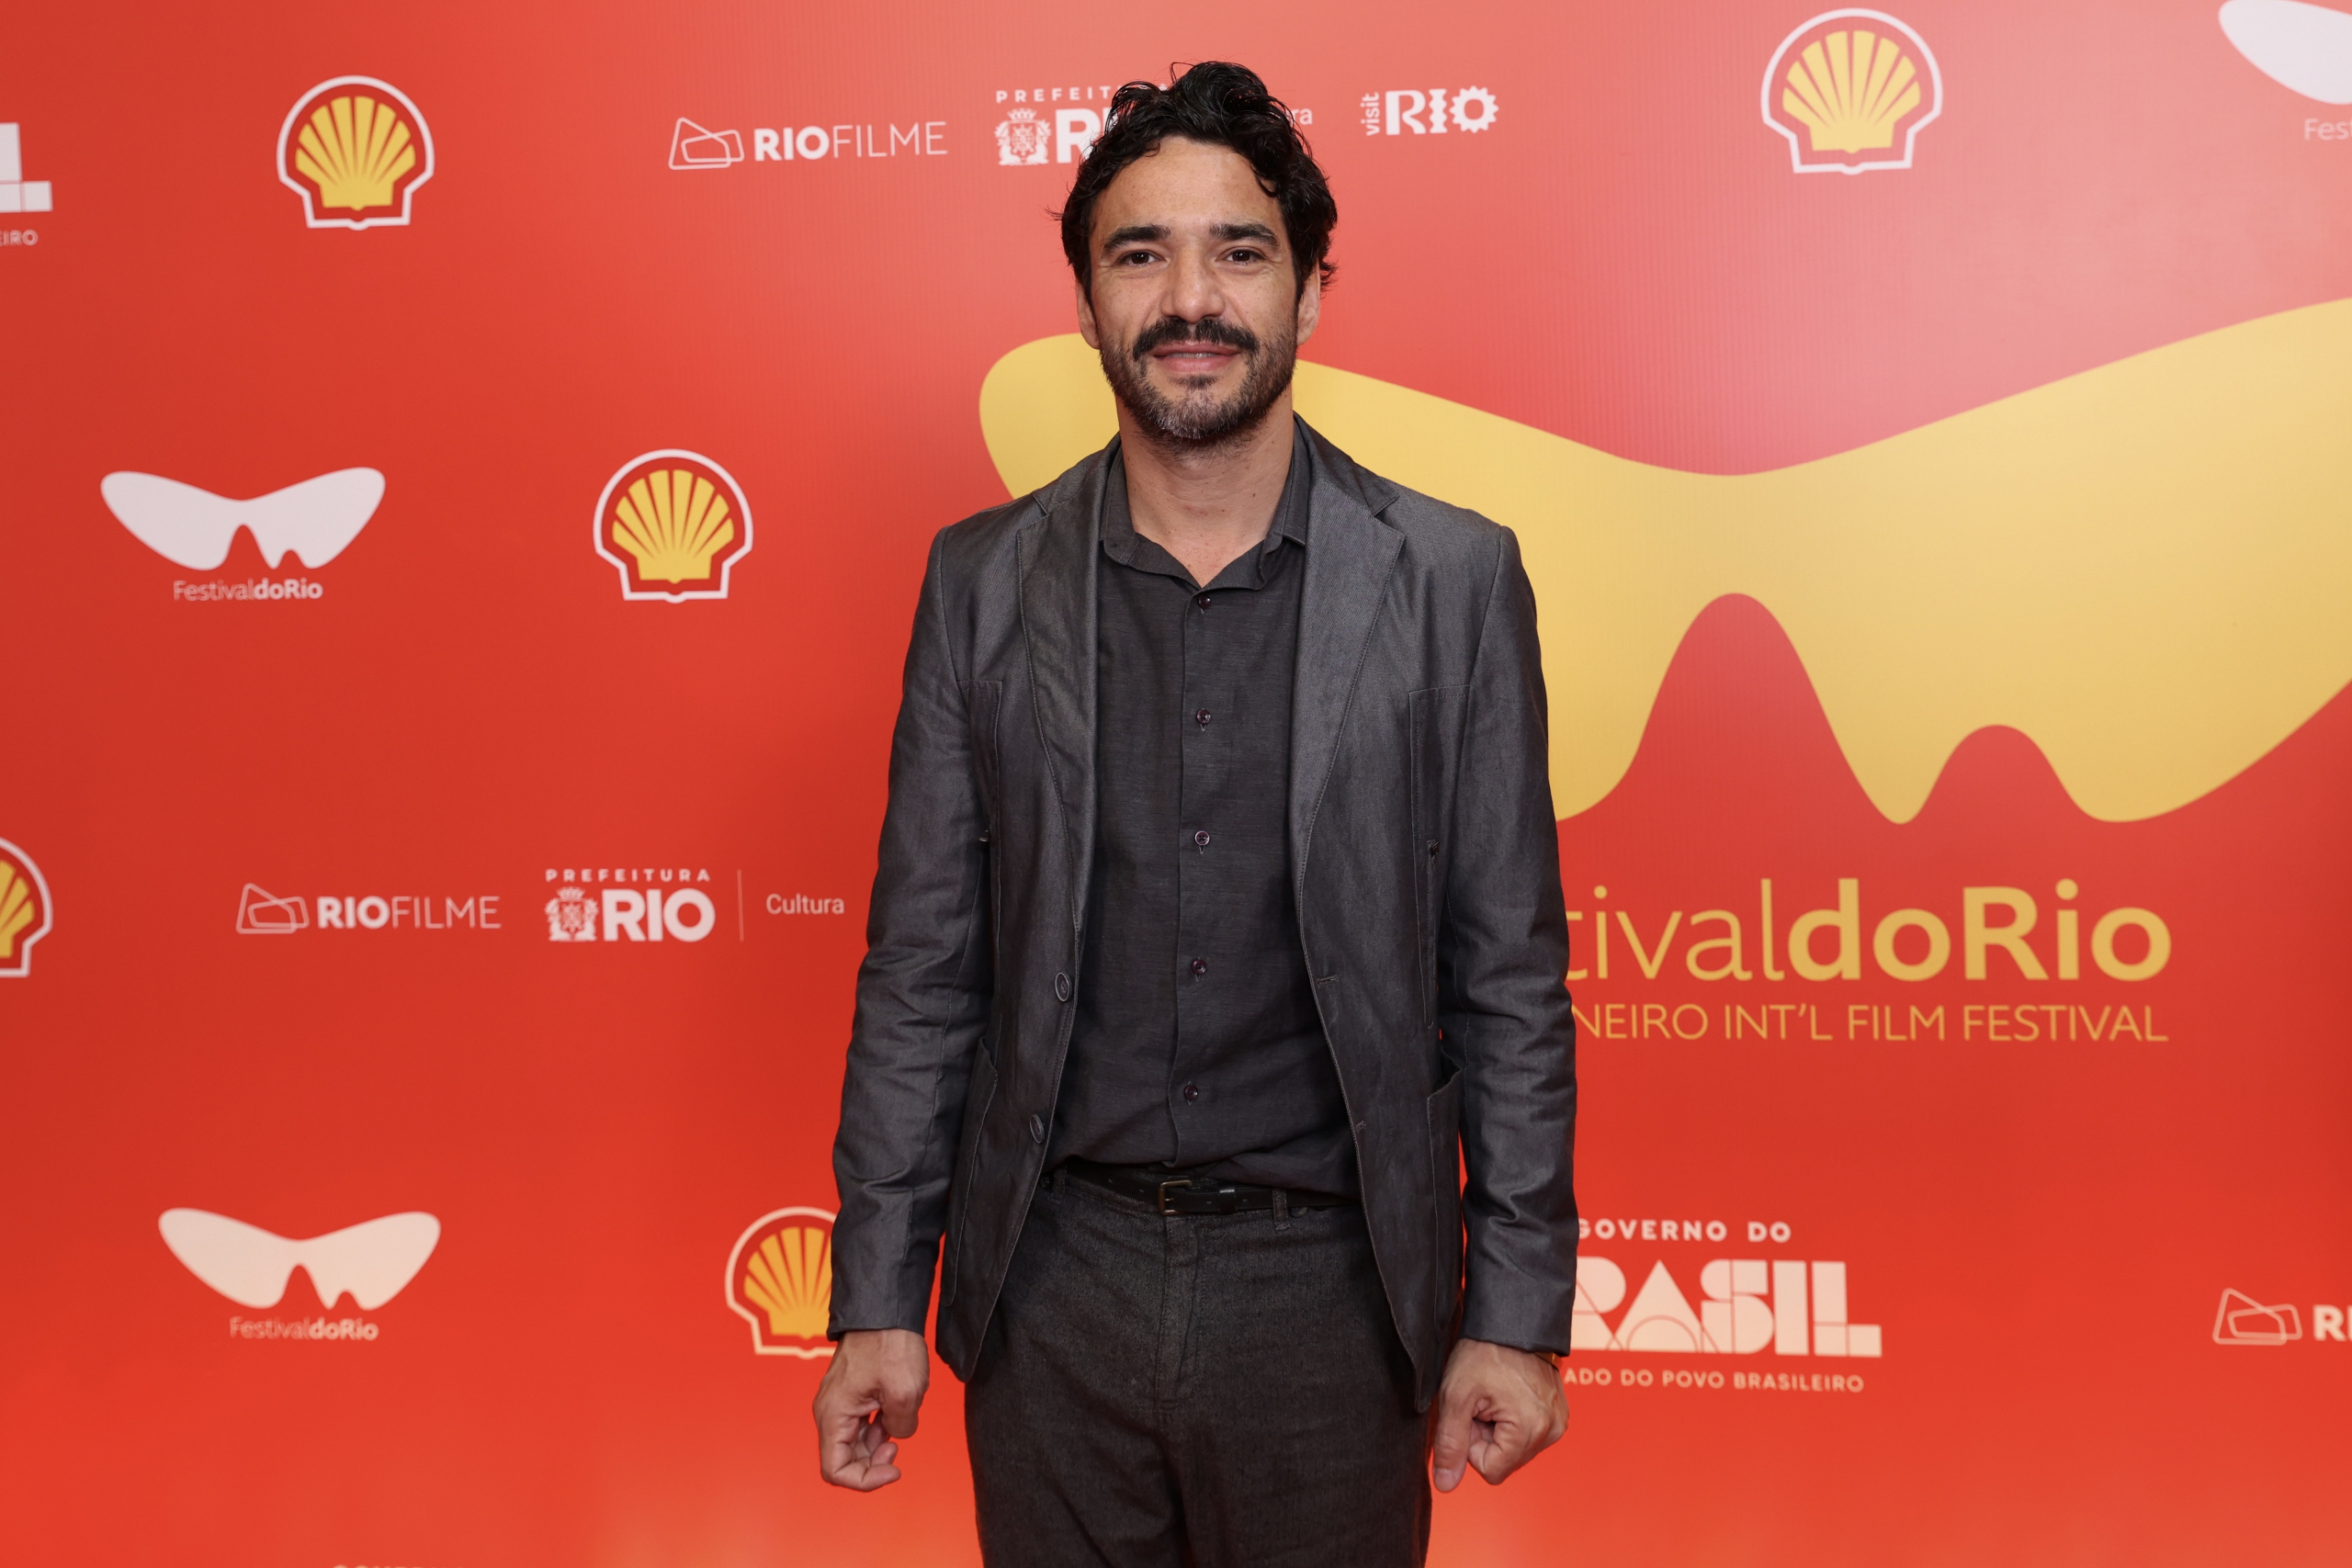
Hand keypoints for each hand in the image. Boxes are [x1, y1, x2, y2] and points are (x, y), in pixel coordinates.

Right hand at [813, 1328, 931, 1489]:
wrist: (887, 1308)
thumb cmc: (890, 1342)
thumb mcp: (905, 1392)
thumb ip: (901, 1427)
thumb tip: (895, 1433)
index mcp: (833, 1415)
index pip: (835, 1471)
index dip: (865, 1480)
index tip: (894, 1468)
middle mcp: (830, 1411)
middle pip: (845, 1458)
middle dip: (874, 1461)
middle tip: (898, 1444)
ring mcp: (841, 1402)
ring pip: (856, 1442)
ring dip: (879, 1442)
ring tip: (901, 1419)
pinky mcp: (854, 1393)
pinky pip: (863, 1424)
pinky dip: (881, 1426)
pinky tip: (898, 1411)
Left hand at [1429, 1337, 1567, 1491]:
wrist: (1510, 1321)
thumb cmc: (1483, 1352)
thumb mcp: (1456, 1397)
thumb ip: (1450, 1444)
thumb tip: (1445, 1485)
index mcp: (1530, 1430)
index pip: (1490, 1470)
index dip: (1473, 1444)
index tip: (1472, 1412)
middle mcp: (1551, 1431)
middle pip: (1505, 1462)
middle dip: (1487, 1437)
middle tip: (1482, 1402)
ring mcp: (1558, 1423)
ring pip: (1515, 1450)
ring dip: (1499, 1429)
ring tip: (1494, 1396)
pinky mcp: (1558, 1415)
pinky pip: (1528, 1436)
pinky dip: (1513, 1421)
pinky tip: (1507, 1395)